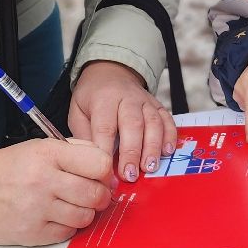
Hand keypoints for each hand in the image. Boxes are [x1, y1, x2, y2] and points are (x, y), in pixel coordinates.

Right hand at [0, 140, 113, 245]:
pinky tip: (55, 217)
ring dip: (85, 213)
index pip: (100, 164)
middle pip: (97, 194)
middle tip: (91, 194)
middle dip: (100, 196)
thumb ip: (75, 152)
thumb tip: (107, 169)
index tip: (100, 175)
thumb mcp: (39, 147)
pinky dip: (66, 227)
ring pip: (85, 217)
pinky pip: (67, 233)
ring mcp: (37, 209)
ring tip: (70, 205)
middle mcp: (44, 180)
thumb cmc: (6, 168)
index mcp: (49, 154)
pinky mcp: (31, 232)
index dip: (106, 172)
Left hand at [69, 60, 176, 182]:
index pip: (105, 127)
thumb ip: (84, 135)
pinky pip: (168, 120)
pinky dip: (170, 136)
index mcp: (103, 100)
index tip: (105, 173)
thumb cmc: (92, 97)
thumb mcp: (77, 112)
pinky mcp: (158, 106)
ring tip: (149, 168)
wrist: (110, 72)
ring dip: (152, 147)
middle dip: (132, 152)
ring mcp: (145, 101)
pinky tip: (167, 152)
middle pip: (132, 125)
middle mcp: (127, 98)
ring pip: (153, 123)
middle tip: (130, 175)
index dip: (106, 150)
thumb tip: (91, 162)